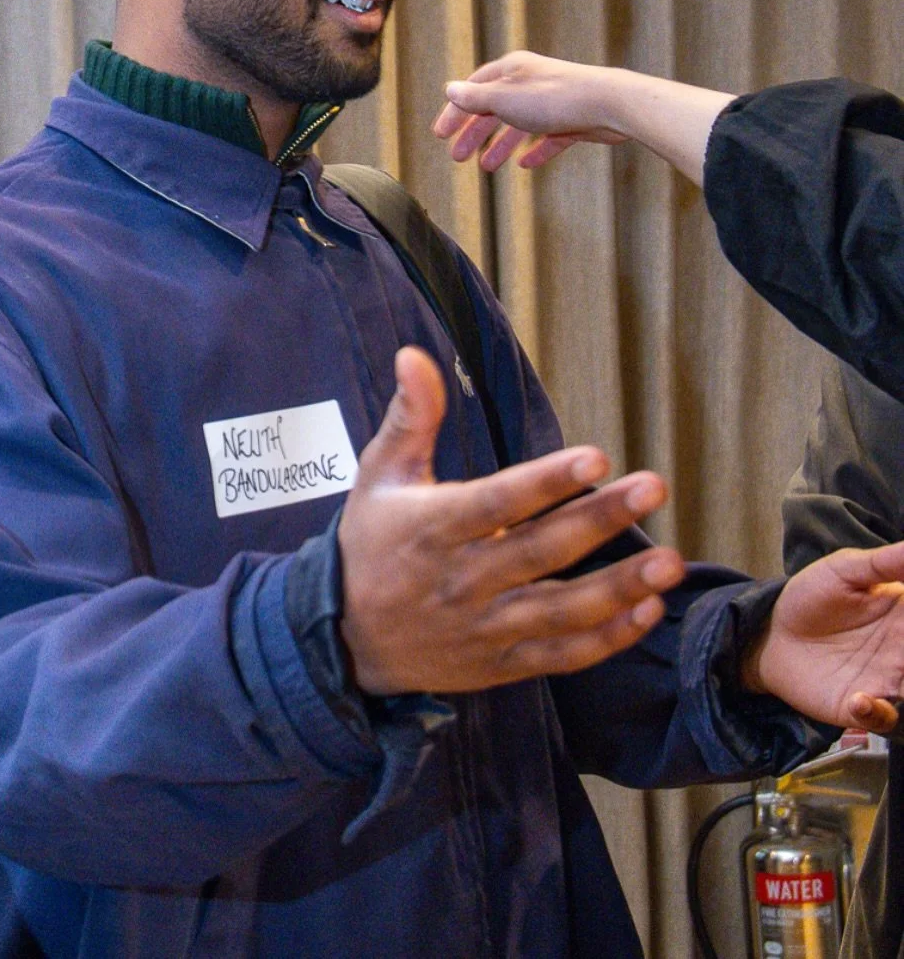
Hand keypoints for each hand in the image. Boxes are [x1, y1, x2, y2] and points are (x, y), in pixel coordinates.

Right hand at [338, 346, 685, 694]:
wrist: (346, 641)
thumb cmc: (370, 543)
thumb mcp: (379, 474)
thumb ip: (411, 416)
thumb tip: (415, 355)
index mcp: (432, 528)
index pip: (496, 503)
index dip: (547, 482)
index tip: (596, 458)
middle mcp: (461, 580)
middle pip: (541, 551)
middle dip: (601, 520)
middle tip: (654, 487)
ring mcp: (484, 627)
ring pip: (560, 609)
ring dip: (620, 588)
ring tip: (671, 563)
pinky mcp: (501, 663)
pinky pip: (560, 655)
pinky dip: (607, 638)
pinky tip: (647, 611)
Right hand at [432, 51, 733, 186]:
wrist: (609, 104)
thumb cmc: (555, 98)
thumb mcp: (505, 99)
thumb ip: (476, 98)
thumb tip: (450, 89)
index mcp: (510, 71)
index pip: (473, 89)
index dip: (455, 111)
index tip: (440, 134)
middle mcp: (529, 83)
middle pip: (493, 109)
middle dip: (474, 133)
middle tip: (457, 157)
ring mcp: (551, 102)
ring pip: (518, 125)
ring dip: (500, 146)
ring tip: (486, 167)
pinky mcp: (572, 120)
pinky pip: (547, 137)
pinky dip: (534, 150)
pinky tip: (525, 164)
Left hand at [741, 545, 903, 733]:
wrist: (772, 632)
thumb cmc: (812, 597)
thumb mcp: (846, 570)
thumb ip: (885, 563)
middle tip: (901, 652)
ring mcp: (887, 682)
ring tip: (898, 680)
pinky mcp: (862, 706)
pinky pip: (884, 719)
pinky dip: (878, 714)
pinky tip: (860, 699)